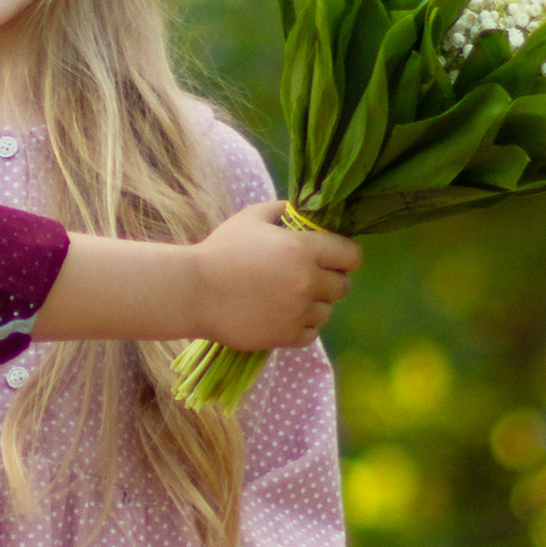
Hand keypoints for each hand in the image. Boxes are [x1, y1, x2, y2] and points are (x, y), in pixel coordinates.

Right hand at [191, 204, 359, 354]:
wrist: (194, 291)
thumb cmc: (221, 250)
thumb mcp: (251, 217)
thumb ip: (282, 209)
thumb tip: (302, 211)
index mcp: (304, 249)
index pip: (351, 255)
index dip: (345, 255)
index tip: (333, 257)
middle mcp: (308, 282)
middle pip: (343, 286)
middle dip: (330, 280)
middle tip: (308, 277)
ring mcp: (298, 312)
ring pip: (327, 311)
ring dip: (315, 304)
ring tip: (290, 298)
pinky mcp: (286, 336)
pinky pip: (311, 333)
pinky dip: (302, 326)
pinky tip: (283, 315)